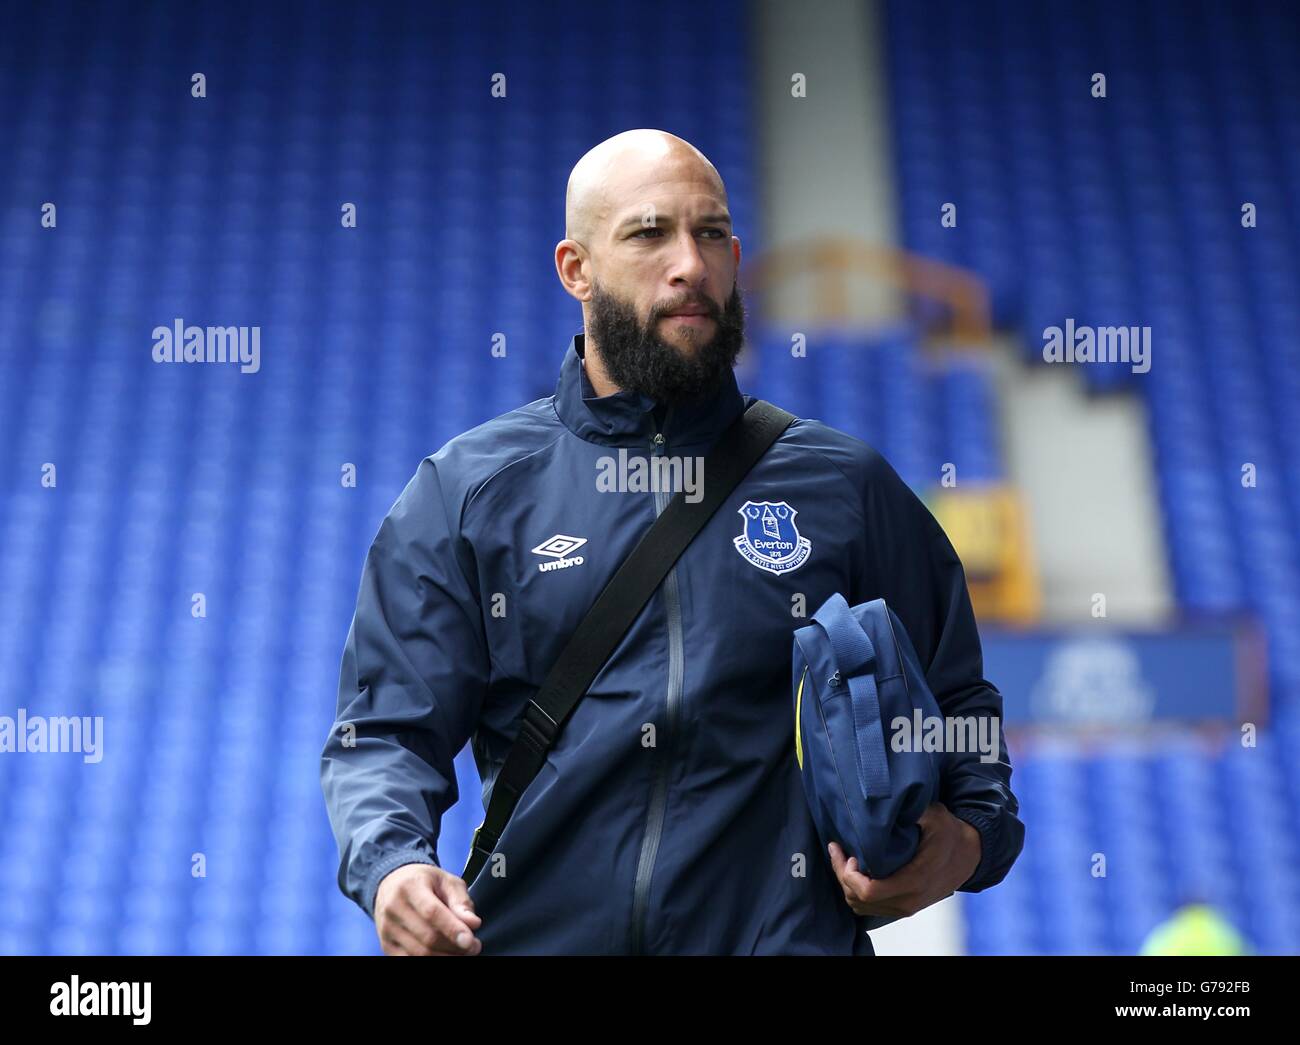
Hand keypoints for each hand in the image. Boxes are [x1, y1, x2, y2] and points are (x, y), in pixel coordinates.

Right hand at [374, 863, 482, 955]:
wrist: (392, 883)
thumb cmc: (425, 882)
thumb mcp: (447, 881)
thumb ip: (461, 901)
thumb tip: (473, 924)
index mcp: (410, 886)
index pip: (431, 912)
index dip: (452, 929)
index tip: (470, 940)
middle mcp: (394, 908)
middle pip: (427, 937)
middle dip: (454, 947)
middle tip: (474, 947)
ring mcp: (387, 928)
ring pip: (419, 953)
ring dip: (445, 957)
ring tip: (462, 951)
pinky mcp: (386, 944)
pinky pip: (409, 960)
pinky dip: (431, 961)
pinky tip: (444, 955)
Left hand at [827, 803, 980, 918]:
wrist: (972, 855)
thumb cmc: (951, 833)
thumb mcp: (934, 815)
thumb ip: (911, 810)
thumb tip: (884, 800)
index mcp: (914, 880)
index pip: (868, 891)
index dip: (848, 874)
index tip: (847, 852)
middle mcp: (908, 899)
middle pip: (858, 900)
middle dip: (842, 876)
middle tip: (839, 851)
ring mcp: (907, 907)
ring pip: (862, 907)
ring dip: (848, 885)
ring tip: (844, 859)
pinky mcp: (906, 907)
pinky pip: (872, 908)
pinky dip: (858, 892)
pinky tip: (856, 871)